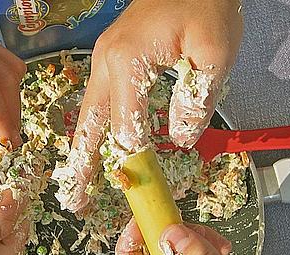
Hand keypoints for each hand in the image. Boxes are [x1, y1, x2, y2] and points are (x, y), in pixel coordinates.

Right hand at [62, 0, 242, 210]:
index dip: (132, 163)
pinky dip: (92, 130)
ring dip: (81, 151)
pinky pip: (97, 102)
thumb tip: (181, 138)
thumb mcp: (214, 51)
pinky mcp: (110, 59)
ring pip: (87, 115)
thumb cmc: (206, 4)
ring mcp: (103, 60)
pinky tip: (91, 148)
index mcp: (127, 63)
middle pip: (90, 126)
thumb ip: (196, 99)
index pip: (125, 128)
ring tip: (75, 183)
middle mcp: (106, 63)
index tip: (137, 191)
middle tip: (74, 200)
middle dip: (82, 166)